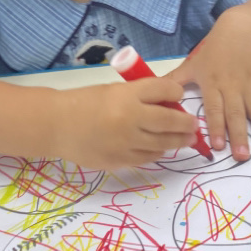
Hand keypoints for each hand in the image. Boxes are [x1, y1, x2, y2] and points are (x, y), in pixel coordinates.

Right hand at [55, 78, 197, 169]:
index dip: (176, 93)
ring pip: (163, 143)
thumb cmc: (83, 102)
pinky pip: (148, 157)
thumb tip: (166, 106)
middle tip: (194, 125)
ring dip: (177, 140)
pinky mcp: (121, 160)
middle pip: (171, 120)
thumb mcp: (113, 90)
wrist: (56, 125)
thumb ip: (138, 96)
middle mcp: (131, 117)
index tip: (179, 96)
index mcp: (128, 94)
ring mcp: (127, 142)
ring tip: (186, 139)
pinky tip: (162, 149)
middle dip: (186, 123)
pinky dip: (158, 152)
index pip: (165, 90)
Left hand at [168, 7, 250, 160]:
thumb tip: (151, 93)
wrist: (242, 28)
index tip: (218, 146)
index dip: (216, 126)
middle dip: (239, 135)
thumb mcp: (193, 63)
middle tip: (242, 156)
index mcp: (212, 83)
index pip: (214, 108)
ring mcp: (250, 83)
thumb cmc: (214, 49)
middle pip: (236, 113)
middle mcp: (232, 86)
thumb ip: (175, 80)